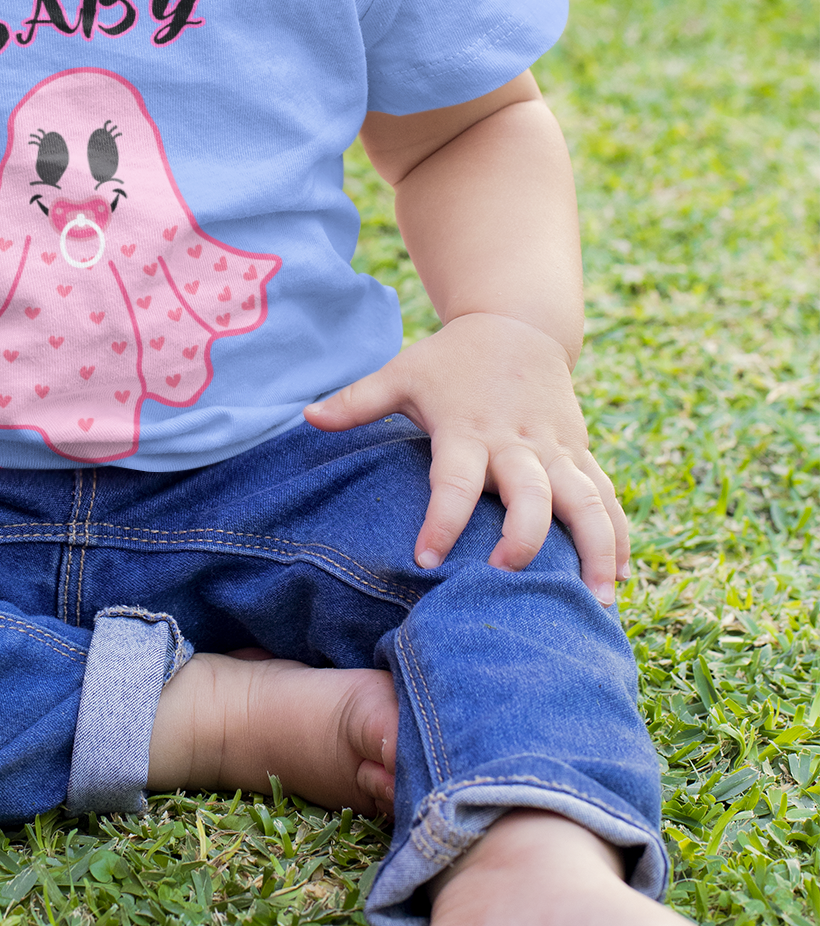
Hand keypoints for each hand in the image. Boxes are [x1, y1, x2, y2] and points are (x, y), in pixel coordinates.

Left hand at [304, 312, 627, 602]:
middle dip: (525, 538)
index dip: (442, 518)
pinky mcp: (581, 454)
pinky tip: (620, 578)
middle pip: (531, 494)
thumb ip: (357, 400)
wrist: (518, 324)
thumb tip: (306, 417)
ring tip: (597, 602)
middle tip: (509, 579)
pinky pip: (607, 497)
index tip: (426, 559)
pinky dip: (617, 537)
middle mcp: (517, 443)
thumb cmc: (451, 359)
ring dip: (595, 548)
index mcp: (469, 429)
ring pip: (586, 501)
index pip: (454, 479)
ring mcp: (556, 450)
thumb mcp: (403, 371)